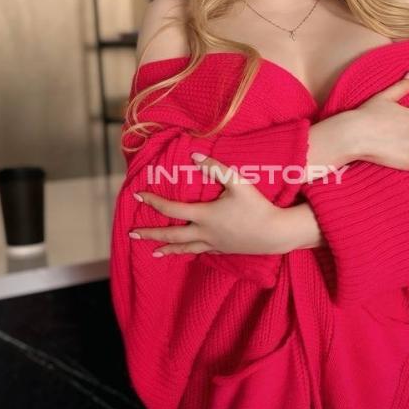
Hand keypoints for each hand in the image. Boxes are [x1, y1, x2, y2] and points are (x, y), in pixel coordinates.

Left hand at [128, 152, 291, 256]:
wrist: (276, 234)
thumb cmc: (257, 206)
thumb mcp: (238, 183)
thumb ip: (216, 167)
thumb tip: (195, 156)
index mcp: (204, 215)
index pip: (171, 209)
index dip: (153, 201)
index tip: (138, 195)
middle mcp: (204, 232)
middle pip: (171, 235)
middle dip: (150, 234)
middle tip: (132, 234)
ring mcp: (213, 244)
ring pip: (185, 248)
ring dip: (167, 248)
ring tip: (154, 252)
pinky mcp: (223, 249)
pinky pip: (201, 251)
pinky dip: (189, 251)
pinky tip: (186, 251)